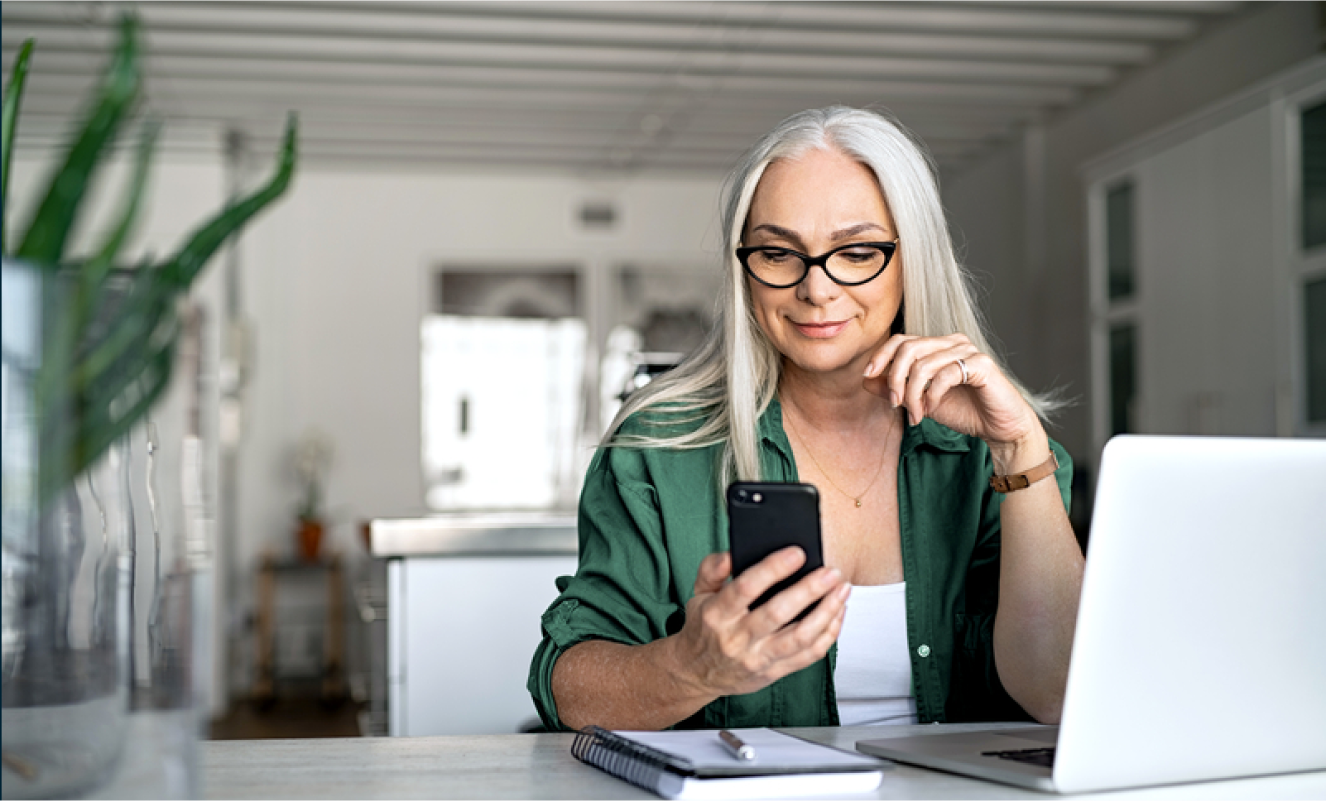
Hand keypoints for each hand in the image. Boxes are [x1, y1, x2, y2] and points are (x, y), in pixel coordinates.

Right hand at [670, 548, 849, 698]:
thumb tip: (731, 553)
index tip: (797, 553)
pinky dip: (828, 634)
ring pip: (799, 637)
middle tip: (831, 572)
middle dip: (809, 590)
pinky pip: (808, 655)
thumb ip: (711, 569)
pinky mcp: (774, 672)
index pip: (745, 588)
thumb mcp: (697, 593)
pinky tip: (837, 613)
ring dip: (826, 612)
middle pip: (778, 613)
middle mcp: (737, 639)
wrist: (697, 673)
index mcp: (717, 614)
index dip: (773, 569)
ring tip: (842, 590)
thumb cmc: (704, 628)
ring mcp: (757, 658)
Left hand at [862, 333, 1042, 456]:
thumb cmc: (964, 411)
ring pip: (924, 364)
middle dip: (895, 378)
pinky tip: (932, 409)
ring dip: (913, 394)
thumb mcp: (921, 401)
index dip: (881, 355)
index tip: (868, 375)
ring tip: (917, 415)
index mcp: (938, 346)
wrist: (999, 428)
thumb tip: (867, 379)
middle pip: (909, 348)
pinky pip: (945, 375)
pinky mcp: (982, 365)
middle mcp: (953, 342)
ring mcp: (969, 351)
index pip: (901, 340)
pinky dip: (932, 395)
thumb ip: (896, 389)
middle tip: (895, 404)